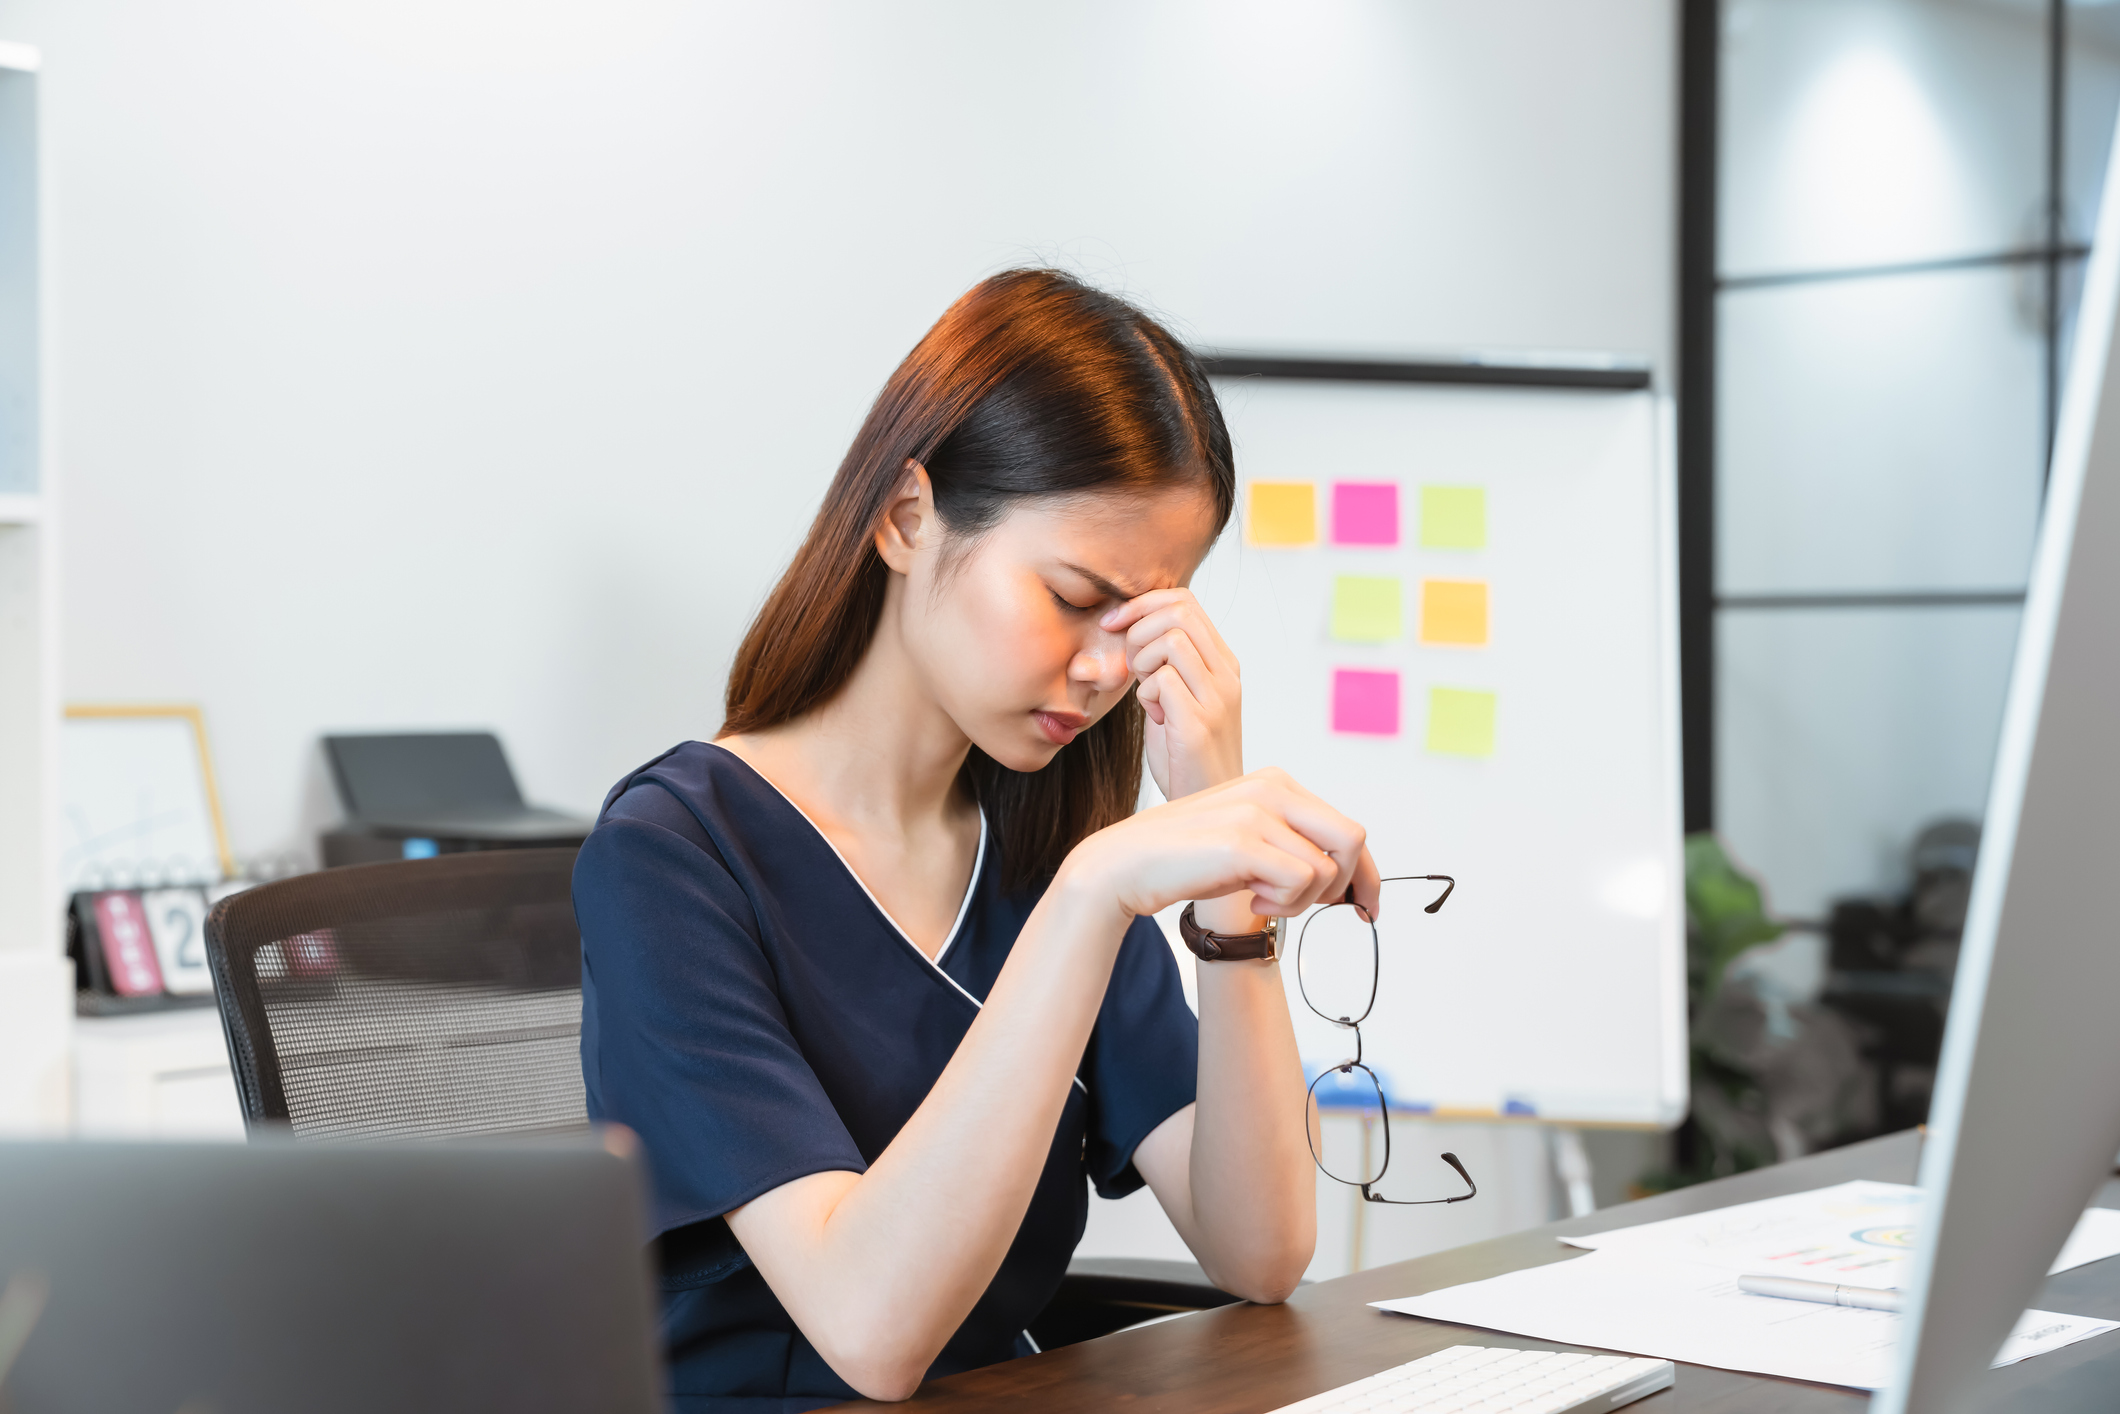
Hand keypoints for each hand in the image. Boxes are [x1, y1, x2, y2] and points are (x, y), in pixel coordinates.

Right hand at [1062, 768, 1381, 922]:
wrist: (1126, 864)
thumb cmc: (1186, 857)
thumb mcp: (1249, 842)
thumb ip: (1291, 846)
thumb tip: (1346, 882)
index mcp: (1277, 782)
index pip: (1348, 828)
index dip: (1368, 874)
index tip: (1368, 907)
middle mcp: (1273, 788)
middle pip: (1353, 841)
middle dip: (1343, 886)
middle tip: (1305, 907)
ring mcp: (1258, 811)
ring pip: (1326, 869)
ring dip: (1302, 901)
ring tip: (1265, 901)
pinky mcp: (1244, 841)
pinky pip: (1300, 882)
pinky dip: (1283, 905)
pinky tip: (1253, 902)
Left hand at [1099, 589, 1241, 799]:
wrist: (1205, 802)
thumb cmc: (1185, 753)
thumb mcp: (1178, 696)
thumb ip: (1165, 662)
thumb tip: (1131, 624)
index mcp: (1222, 663)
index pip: (1186, 602)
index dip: (1142, 604)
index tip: (1114, 624)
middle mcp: (1226, 675)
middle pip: (1179, 613)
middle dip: (1139, 630)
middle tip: (1131, 666)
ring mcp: (1217, 698)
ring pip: (1171, 641)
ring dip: (1142, 662)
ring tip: (1147, 693)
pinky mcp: (1200, 724)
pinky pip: (1162, 680)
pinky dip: (1145, 693)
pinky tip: (1155, 716)